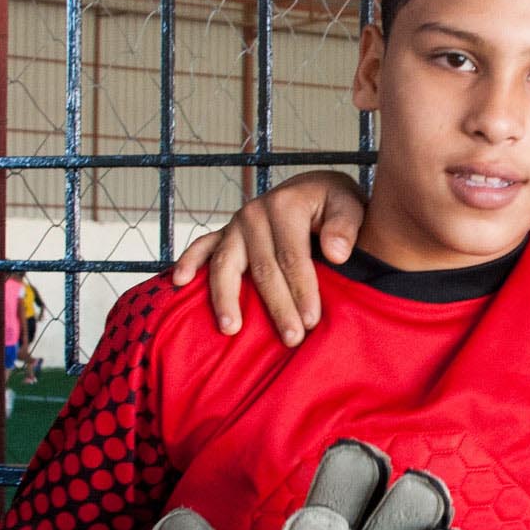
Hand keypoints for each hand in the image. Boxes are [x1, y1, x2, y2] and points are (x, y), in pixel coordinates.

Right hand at [170, 170, 368, 344]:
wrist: (315, 190)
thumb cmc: (335, 204)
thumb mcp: (350, 204)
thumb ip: (345, 226)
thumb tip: (336, 254)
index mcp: (286, 204)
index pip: (292, 257)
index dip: (302, 290)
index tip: (311, 321)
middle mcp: (255, 213)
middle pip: (263, 268)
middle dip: (276, 306)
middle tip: (290, 339)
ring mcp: (236, 224)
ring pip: (225, 264)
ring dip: (226, 298)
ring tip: (231, 329)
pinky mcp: (225, 233)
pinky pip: (202, 247)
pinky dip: (188, 263)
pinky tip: (180, 283)